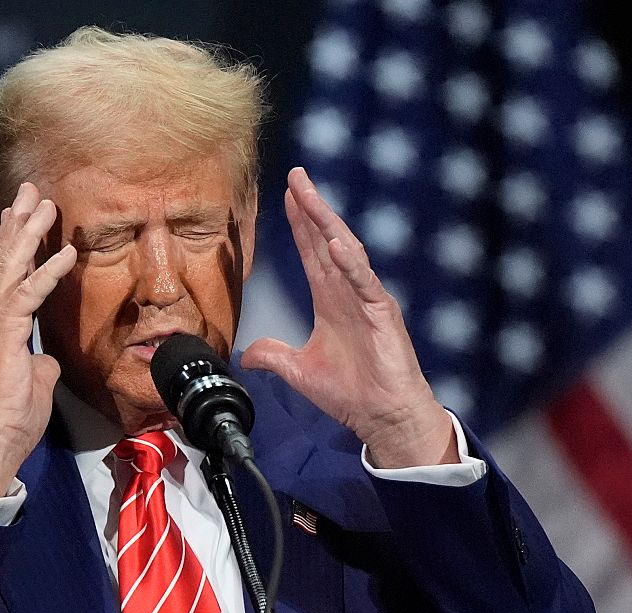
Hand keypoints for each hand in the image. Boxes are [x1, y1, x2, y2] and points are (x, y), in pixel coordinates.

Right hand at [0, 182, 76, 497]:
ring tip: (45, 204)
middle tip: (30, 191)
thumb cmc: (10, 415)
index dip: (12, 242)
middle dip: (18, 222)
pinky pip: (30, 294)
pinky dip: (48, 271)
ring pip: (11, 266)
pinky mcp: (5, 332)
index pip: (3, 273)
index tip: (20, 215)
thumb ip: (39, 361)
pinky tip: (65, 252)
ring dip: (29, 233)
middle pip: (3, 258)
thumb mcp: (33, 381)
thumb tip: (47, 360)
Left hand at [242, 168, 454, 468]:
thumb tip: (248, 355)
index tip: (286, 195)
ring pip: (345, 252)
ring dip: (327, 223)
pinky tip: (335, 242)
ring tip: (310, 196)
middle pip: (326, 240)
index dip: (299, 224)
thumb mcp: (299, 372)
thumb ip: (274, 356)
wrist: (382, 417)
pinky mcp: (383, 313)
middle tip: (297, 176)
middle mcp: (349, 293)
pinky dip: (350, 261)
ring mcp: (367, 299)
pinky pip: (364, 281)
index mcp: (331, 300)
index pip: (312, 252)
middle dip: (311, 208)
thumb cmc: (352, 393)